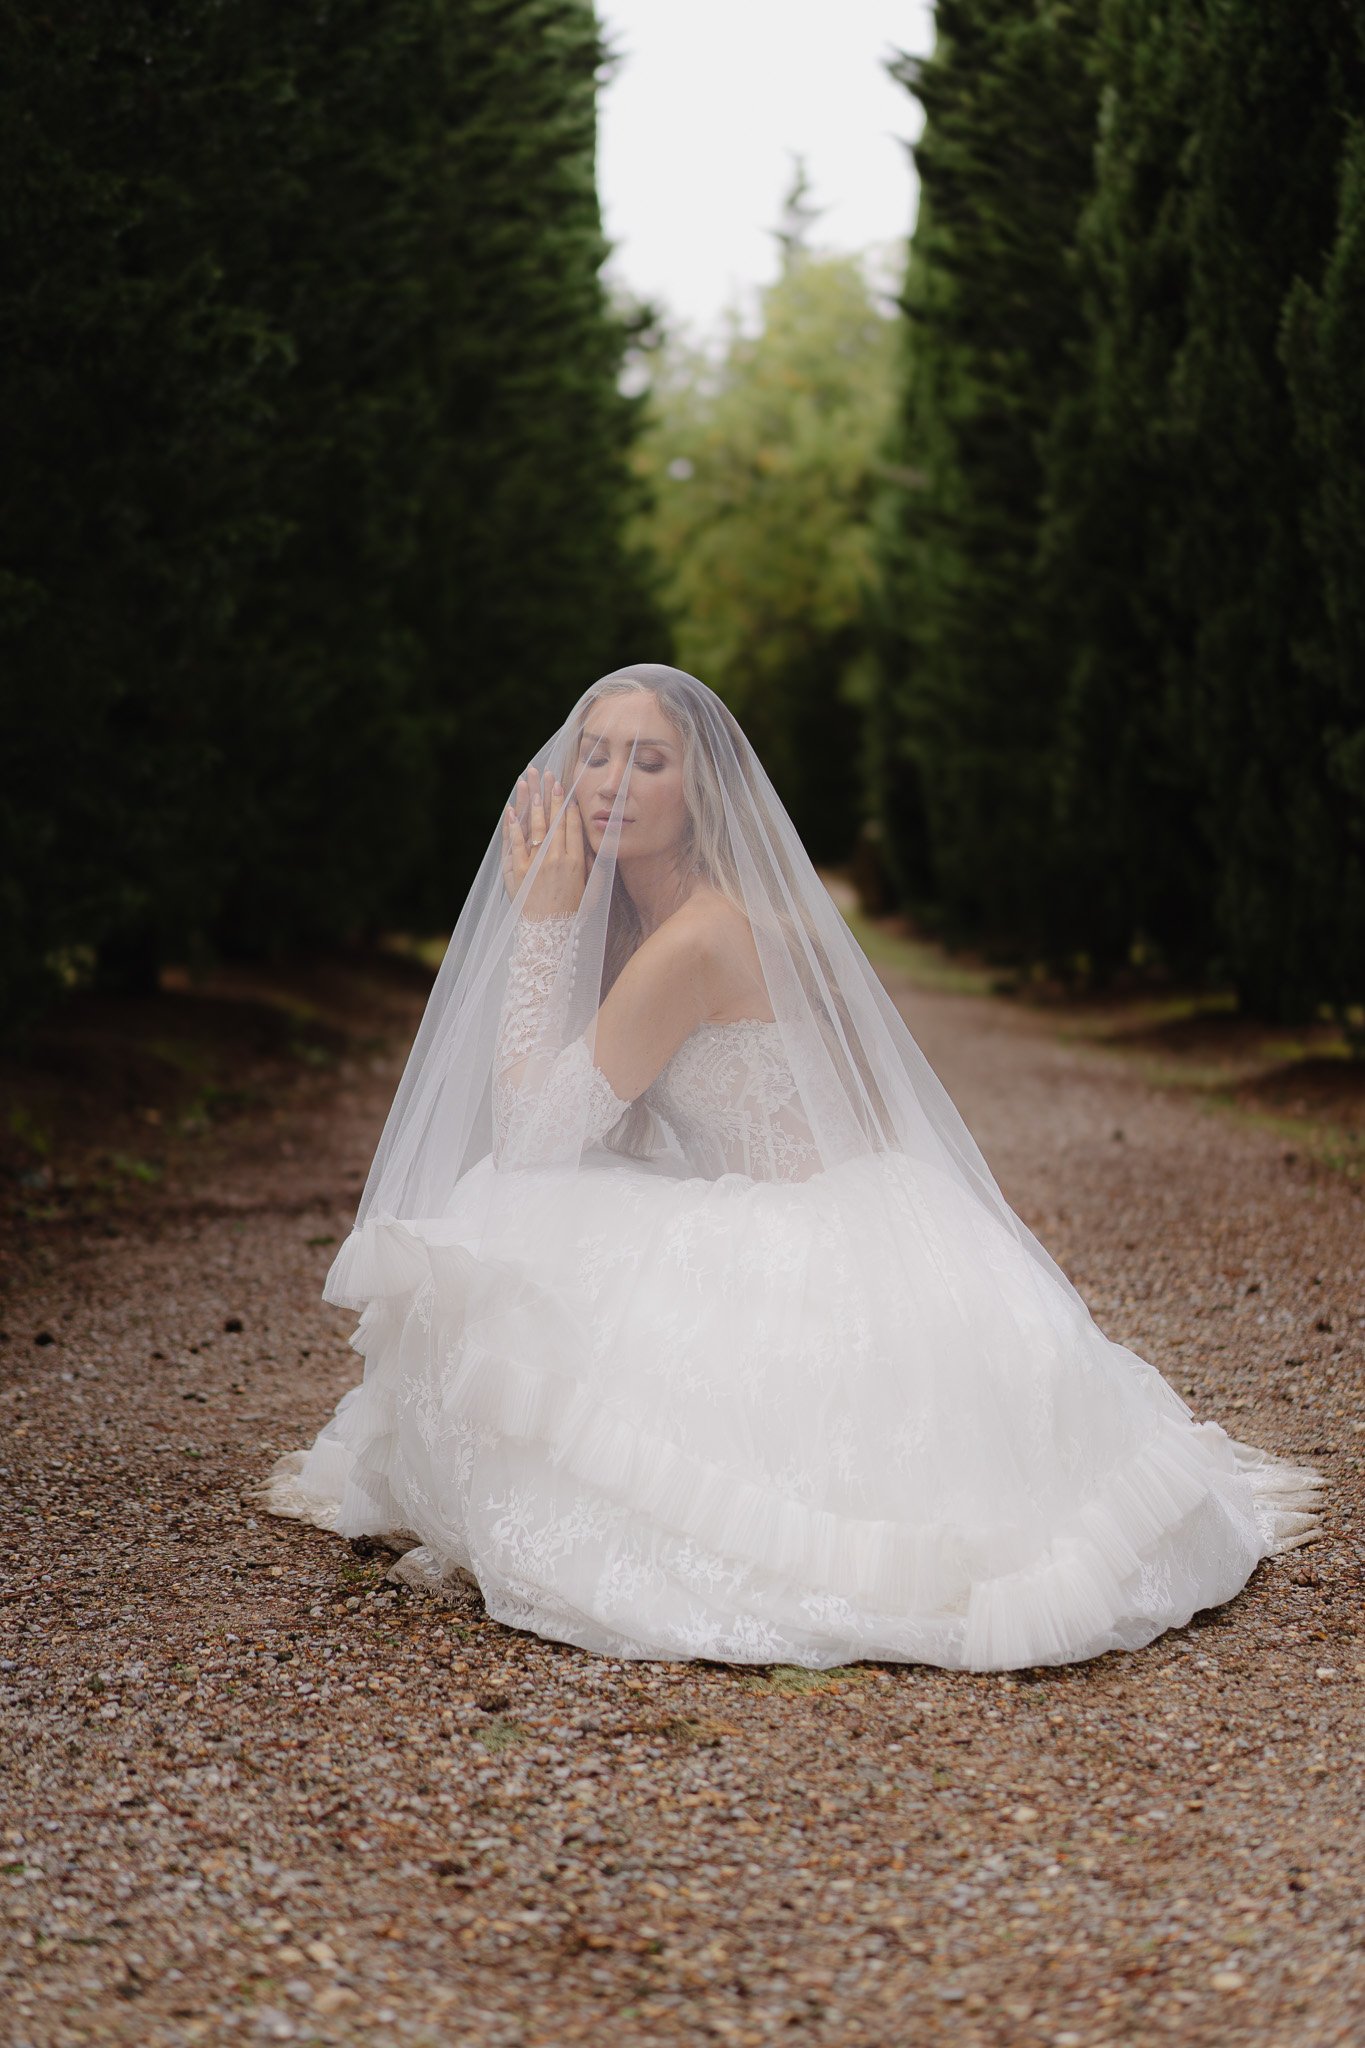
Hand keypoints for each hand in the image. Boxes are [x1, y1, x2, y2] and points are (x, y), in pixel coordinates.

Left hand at [501, 764, 586, 917]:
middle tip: (548, 775)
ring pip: (534, 827)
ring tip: (529, 781)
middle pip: (553, 820)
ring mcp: (535, 865)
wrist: (549, 935)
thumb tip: (597, 845)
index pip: (572, 827)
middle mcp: (556, 859)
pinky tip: (510, 810)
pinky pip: (514, 844)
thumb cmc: (573, 915)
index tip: (565, 789)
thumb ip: (595, 868)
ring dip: (530, 801)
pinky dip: (512, 826)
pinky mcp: (517, 872)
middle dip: (550, 795)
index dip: (568, 806)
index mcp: (576, 862)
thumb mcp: (593, 892)